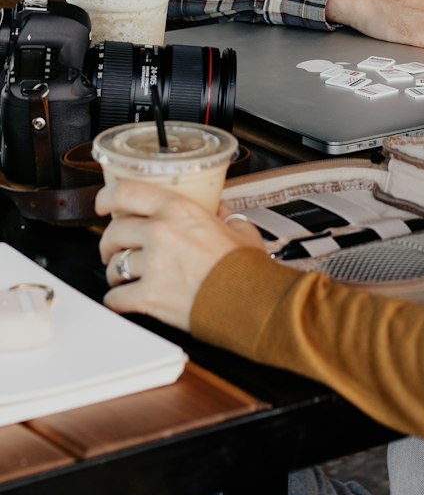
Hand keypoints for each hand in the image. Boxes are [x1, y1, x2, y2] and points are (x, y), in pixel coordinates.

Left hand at [97, 182, 264, 329]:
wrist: (249, 301)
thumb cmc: (246, 267)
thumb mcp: (240, 228)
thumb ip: (224, 218)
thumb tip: (221, 214)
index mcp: (178, 210)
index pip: (126, 192)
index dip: (107, 197)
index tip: (103, 204)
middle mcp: (159, 232)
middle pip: (114, 232)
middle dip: (111, 242)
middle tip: (117, 248)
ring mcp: (151, 266)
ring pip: (113, 265)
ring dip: (117, 271)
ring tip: (128, 277)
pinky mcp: (148, 297)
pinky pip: (116, 298)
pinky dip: (119, 300)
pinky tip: (127, 299)